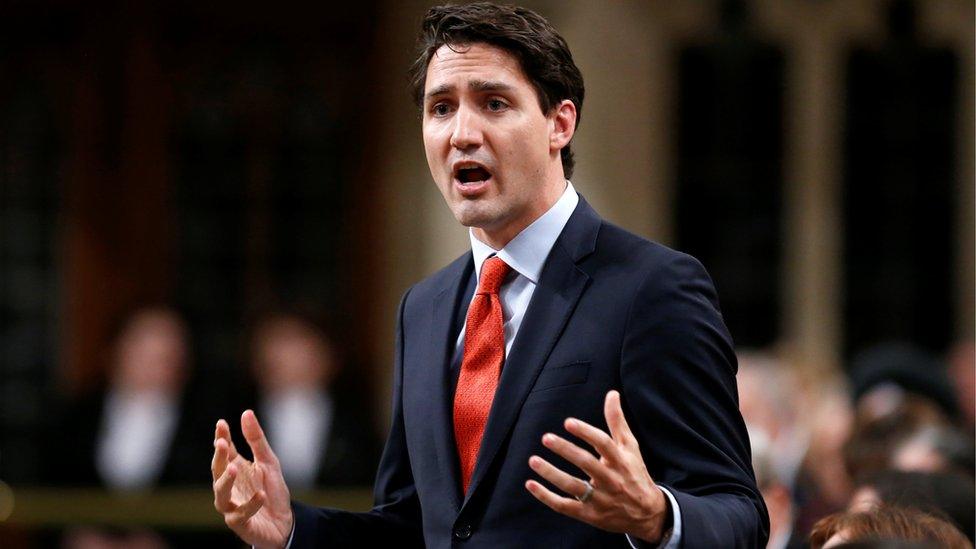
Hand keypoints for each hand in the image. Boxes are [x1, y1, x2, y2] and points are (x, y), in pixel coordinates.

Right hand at [212, 410, 293, 548]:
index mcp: (235, 469)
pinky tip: (260, 495)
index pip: (224, 452)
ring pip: (221, 495)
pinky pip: (240, 515)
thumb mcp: (268, 461)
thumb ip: (256, 440)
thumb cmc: (272, 491)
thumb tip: (246, 412)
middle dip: (219, 457)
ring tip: (235, 467)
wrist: (285, 522)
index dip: (221, 437)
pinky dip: (250, 505)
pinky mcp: (241, 524)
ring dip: (226, 481)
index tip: (221, 423)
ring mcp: (232, 506)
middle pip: (218, 471)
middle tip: (221, 443)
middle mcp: (230, 487)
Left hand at [525, 390, 669, 543]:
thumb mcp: (630, 447)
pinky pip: (565, 506)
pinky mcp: (589, 515)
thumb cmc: (634, 473)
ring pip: (573, 486)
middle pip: (586, 463)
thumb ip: (617, 421)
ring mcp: (600, 499)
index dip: (586, 433)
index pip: (603, 444)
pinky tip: (531, 484)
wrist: (647, 514)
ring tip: (533, 460)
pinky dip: (547, 497)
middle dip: (566, 450)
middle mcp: (610, 480)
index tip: (568, 422)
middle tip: (546, 437)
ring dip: (552, 474)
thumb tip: (612, 393)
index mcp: (620, 461)